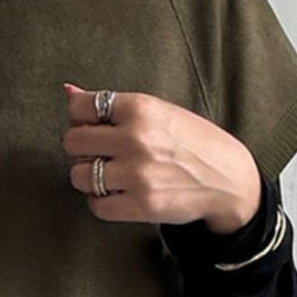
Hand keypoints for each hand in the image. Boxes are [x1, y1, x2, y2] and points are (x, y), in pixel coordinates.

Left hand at [60, 82, 260, 233]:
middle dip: (82, 149)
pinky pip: (96, 205)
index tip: (94, 127)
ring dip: (89, 178)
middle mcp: (136, 138)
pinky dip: (101, 202)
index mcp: (140, 107)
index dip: (81, 119)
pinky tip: (117, 194)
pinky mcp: (141, 204)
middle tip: (100, 153)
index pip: (79, 108)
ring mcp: (137, 173)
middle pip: (73, 142)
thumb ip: (111, 105)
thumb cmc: (191, 141)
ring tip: (110, 175)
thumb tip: (68, 90)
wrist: (227, 178)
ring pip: (79, 176)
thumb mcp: (158, 111)